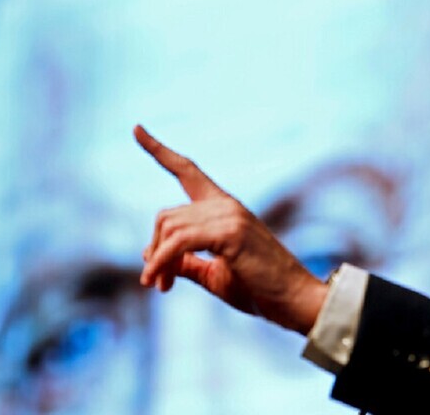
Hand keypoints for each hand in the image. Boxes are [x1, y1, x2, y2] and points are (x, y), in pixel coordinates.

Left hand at [133, 125, 327, 333]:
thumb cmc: (259, 289)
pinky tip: (159, 282)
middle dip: (155, 250)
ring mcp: (230, 216)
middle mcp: (227, 205)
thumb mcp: (214, 274)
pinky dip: (162, 262)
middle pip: (167, 216)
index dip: (159, 150)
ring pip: (170, 229)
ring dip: (158, 261)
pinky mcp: (230, 233)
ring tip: (161, 286)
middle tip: (155, 282)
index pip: (187, 171)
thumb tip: (148, 254)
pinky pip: (179, 243)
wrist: (294, 300)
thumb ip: (185, 262)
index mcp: (225, 208)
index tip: (136, 128)